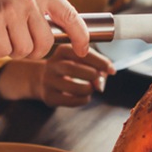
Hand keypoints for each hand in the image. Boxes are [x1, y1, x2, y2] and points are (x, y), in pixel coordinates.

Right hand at [0, 0, 90, 57]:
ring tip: (5, 38)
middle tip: (25, 46)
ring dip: (14, 51)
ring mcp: (10, 11)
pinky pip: (3, 50)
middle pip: (45, 42)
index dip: (80, 37)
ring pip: (24, 50)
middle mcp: (29, 0)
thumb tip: (59, 24)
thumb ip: (42, 0)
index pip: (71, 17)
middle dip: (36, 51)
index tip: (82, 50)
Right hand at [0, 45, 115, 107]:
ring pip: (73, 87)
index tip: (111, 69)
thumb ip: (97, 66)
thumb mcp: (81, 60)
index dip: (99, 61)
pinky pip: (71, 101)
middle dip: (91, 74)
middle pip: (72, 68)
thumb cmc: (68, 68)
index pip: (80, 52)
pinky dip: (84, 99)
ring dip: (89, 89)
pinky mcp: (49, 97)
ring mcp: (48, 82)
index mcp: (62, 51)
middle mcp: (52, 65)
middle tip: (98, 78)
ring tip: (91, 87)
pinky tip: (83, 95)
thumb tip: (104, 79)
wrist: (41, 80)